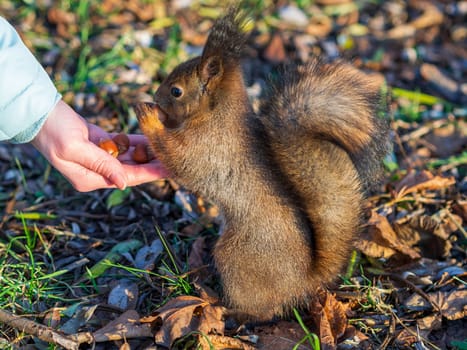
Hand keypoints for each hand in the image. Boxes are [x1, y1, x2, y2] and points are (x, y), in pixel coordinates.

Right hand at [31, 100, 168, 191]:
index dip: (150, 174)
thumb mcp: (75, 149)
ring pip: (130, 157)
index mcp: (90, 179)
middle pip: (132, 169)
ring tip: (169, 149)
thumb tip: (124, 183)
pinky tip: (153, 139)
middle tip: (177, 158)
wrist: (39, 113)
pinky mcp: (100, 143)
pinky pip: (123, 144)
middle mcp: (96, 172)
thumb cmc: (53, 132)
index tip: (170, 170)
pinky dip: (137, 142)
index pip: (127, 178)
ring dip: (148, 153)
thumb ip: (102, 165)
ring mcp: (99, 157)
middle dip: (154, 164)